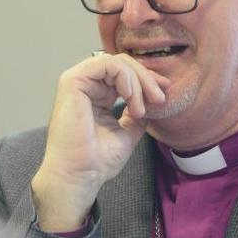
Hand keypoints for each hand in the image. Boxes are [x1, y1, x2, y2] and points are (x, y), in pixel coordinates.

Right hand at [30, 53, 168, 231]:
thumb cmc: (97, 161)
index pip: (124, 75)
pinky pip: (106, 64)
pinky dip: (124, 77)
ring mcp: (78, 82)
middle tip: (160, 97)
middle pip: (123, 65)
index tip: (165, 92)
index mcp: (97, 96)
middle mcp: (87, 86)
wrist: (80, 175)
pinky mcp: (73, 81)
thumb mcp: (127, 132)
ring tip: (143, 107)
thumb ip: (136, 114)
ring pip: (116, 62)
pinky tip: (131, 97)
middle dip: (146, 78)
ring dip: (137, 80)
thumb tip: (151, 101)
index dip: (147, 80)